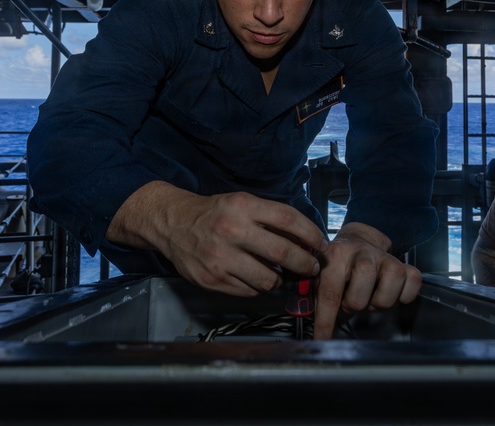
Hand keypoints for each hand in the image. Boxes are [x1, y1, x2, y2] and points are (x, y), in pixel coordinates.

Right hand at [110, 182, 327, 297]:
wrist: (172, 224)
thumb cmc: (214, 213)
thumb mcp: (241, 203)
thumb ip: (271, 218)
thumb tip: (307, 240)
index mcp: (243, 207)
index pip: (289, 220)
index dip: (312, 235)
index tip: (322, 245)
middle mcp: (232, 231)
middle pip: (283, 254)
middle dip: (306, 264)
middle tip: (312, 267)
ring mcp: (221, 258)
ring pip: (268, 280)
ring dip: (281, 280)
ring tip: (281, 275)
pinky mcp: (212, 280)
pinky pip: (249, 291)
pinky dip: (258, 287)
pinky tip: (255, 278)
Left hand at [312, 222, 421, 339]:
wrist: (357, 239)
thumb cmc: (338, 265)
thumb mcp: (320, 274)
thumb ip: (314, 296)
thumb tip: (309, 322)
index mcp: (335, 255)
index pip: (330, 293)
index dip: (326, 321)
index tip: (322, 339)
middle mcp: (361, 253)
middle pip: (362, 288)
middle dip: (355, 303)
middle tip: (351, 302)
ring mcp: (384, 256)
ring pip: (392, 280)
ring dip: (381, 299)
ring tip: (371, 297)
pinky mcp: (403, 261)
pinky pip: (413, 280)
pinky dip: (405, 293)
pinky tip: (391, 292)